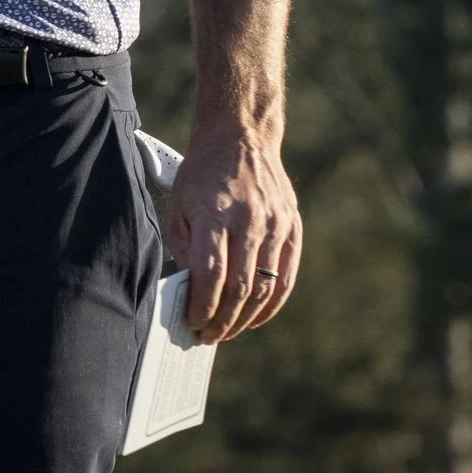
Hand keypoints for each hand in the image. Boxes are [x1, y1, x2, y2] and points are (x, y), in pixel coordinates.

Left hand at [163, 120, 301, 342]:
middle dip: (222, 319)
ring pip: (265, 287)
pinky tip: (255, 318)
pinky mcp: (293, 227)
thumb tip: (192, 291)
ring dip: (245, 318)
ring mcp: (275, 224)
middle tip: (208, 335)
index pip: (211, 273)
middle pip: (239, 286)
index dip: (202, 305)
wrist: (239, 137)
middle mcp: (248, 220)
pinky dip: (272, 305)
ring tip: (227, 331)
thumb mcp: (178, 205)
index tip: (192, 321)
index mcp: (215, 212)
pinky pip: (286, 276)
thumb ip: (185, 248)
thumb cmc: (201, 174)